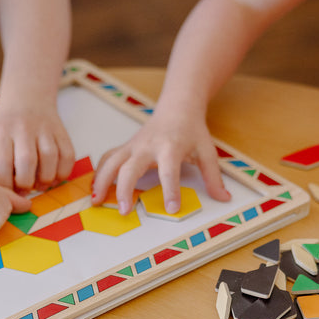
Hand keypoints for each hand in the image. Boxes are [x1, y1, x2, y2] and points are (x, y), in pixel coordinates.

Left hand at [0, 104, 74, 191]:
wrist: (26, 100)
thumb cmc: (3, 127)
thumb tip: (7, 187)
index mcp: (1, 132)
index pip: (2, 164)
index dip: (7, 185)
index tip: (10, 191)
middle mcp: (23, 128)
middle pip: (27, 160)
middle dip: (26, 183)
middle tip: (26, 189)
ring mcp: (44, 129)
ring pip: (50, 157)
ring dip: (46, 178)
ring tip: (40, 185)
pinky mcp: (61, 132)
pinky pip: (68, 155)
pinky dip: (63, 172)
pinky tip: (54, 177)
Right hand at [91, 115, 229, 214]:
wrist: (177, 107)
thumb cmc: (192, 130)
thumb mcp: (207, 152)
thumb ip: (214, 177)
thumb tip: (224, 198)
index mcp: (171, 146)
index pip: (169, 170)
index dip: (170, 190)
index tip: (171, 209)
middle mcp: (148, 146)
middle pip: (131, 167)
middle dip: (125, 189)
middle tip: (124, 211)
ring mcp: (133, 146)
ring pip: (112, 162)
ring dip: (102, 181)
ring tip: (96, 200)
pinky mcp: (125, 147)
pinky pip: (108, 159)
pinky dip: (99, 173)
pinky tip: (95, 189)